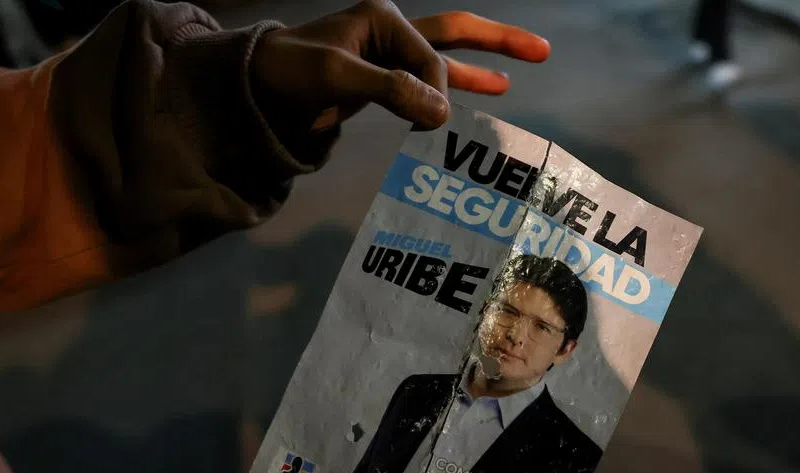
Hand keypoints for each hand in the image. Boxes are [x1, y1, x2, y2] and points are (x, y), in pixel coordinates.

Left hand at [251, 0, 549, 139]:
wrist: (256, 93)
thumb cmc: (289, 74)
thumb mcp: (337, 77)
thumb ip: (391, 91)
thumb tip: (443, 115)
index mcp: (383, 19)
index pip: (432, 57)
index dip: (440, 92)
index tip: (434, 125)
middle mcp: (391, 32)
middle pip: (456, 34)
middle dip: (499, 42)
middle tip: (542, 51)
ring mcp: (388, 57)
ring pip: (446, 60)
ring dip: (480, 70)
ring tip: (518, 76)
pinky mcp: (383, 83)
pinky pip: (427, 87)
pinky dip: (451, 94)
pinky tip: (480, 96)